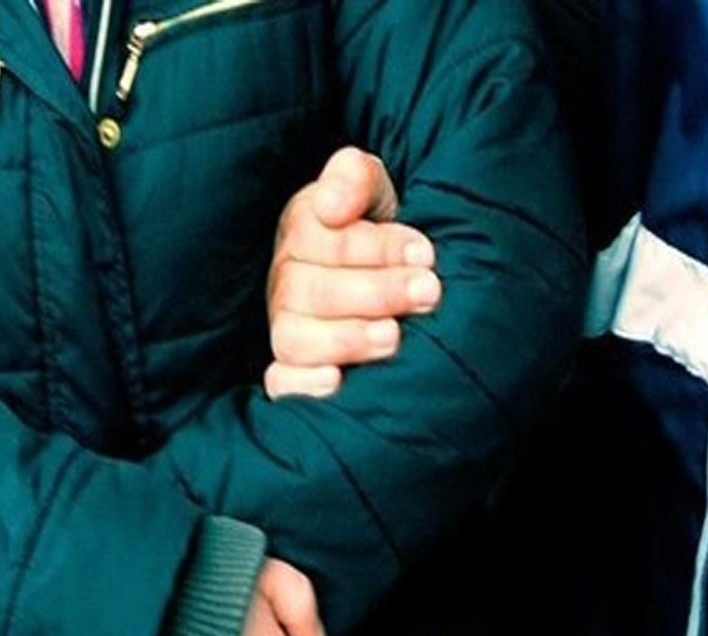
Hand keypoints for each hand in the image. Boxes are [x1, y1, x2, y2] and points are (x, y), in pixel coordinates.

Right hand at [265, 147, 441, 399]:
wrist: (400, 278)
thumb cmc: (387, 232)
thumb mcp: (377, 192)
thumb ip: (355, 178)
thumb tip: (331, 206)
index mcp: (302, 229)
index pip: (322, 238)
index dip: (376, 247)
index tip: (425, 254)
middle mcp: (286, 280)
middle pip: (308, 291)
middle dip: (375, 292)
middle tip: (428, 293)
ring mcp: (285, 326)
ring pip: (293, 338)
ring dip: (346, 339)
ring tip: (395, 336)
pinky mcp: (290, 369)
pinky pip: (279, 382)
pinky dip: (303, 384)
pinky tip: (337, 381)